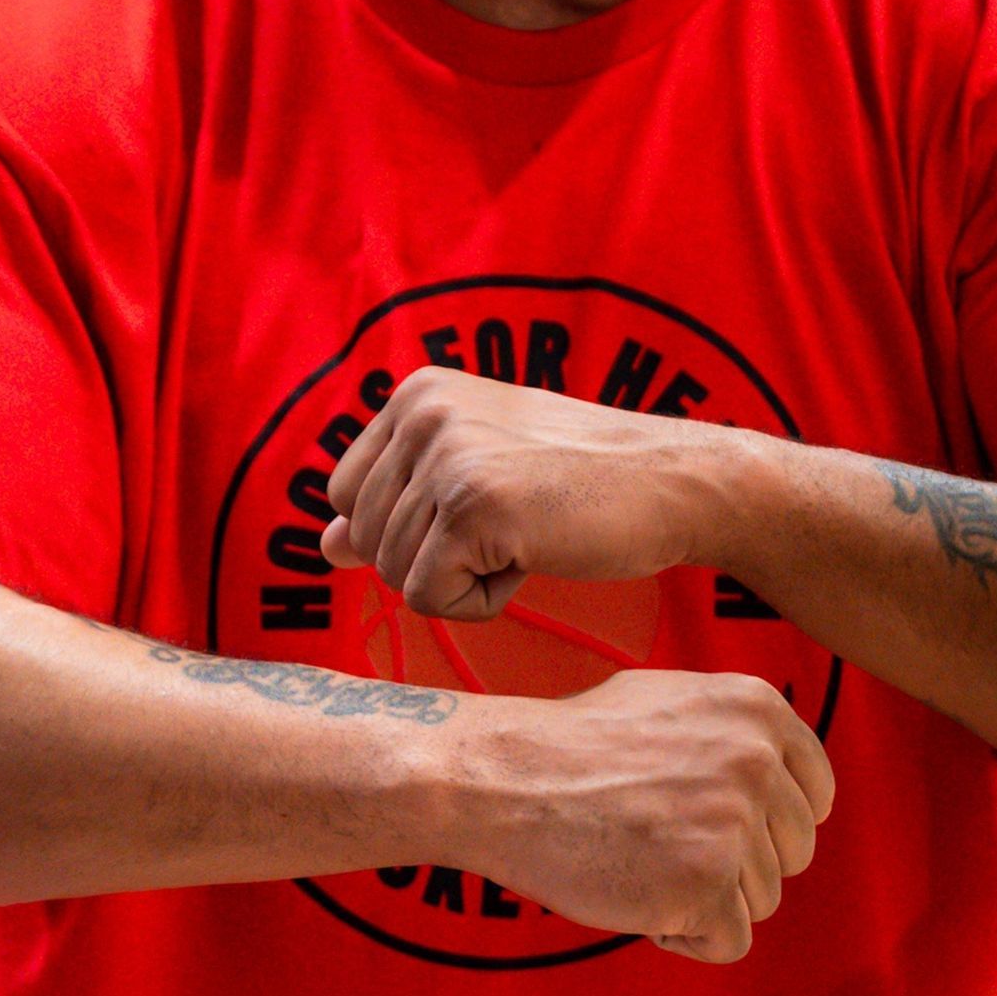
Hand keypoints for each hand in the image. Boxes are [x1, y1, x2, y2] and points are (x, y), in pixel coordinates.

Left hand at [320, 366, 739, 618]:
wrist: (673, 482)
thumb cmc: (580, 481)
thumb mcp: (476, 475)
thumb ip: (397, 504)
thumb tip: (323, 547)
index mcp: (416, 393)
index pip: (347, 495)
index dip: (407, 527)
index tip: (480, 509)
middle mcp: (421, 412)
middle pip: (365, 539)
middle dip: (434, 558)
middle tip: (514, 524)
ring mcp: (444, 456)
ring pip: (395, 574)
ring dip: (464, 579)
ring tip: (528, 535)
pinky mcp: (470, 507)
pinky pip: (430, 599)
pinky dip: (482, 603)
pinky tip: (534, 557)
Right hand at [461, 668, 833, 962]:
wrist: (508, 780)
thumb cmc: (575, 745)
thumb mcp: (669, 701)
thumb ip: (733, 734)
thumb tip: (779, 770)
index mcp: (757, 710)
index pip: (815, 793)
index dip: (771, 823)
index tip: (726, 829)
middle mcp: (758, 760)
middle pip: (792, 853)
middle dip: (738, 863)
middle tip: (664, 843)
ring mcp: (735, 823)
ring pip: (761, 900)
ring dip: (705, 898)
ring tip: (639, 859)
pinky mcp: (709, 884)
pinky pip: (729, 940)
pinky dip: (684, 933)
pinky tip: (636, 895)